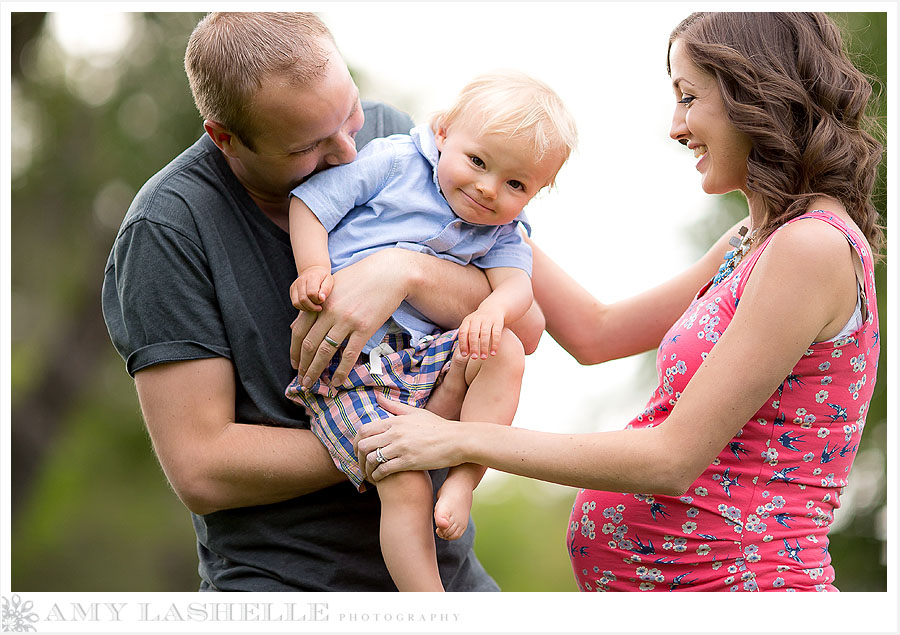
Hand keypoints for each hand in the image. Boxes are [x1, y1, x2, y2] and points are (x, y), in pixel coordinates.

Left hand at [290, 250, 408, 387]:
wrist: (389, 272)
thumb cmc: (361, 277)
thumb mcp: (332, 286)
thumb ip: (316, 305)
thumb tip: (298, 324)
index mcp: (319, 302)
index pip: (299, 331)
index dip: (294, 351)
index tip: (294, 363)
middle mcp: (329, 312)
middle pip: (309, 345)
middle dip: (303, 365)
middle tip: (301, 379)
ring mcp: (346, 321)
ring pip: (325, 352)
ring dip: (315, 370)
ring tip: (311, 383)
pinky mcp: (364, 328)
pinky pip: (349, 354)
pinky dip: (341, 371)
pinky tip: (336, 382)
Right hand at [290, 266, 333, 311]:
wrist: (313, 271)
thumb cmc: (323, 278)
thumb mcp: (329, 281)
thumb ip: (327, 289)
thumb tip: (321, 299)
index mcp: (311, 277)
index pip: (312, 293)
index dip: (317, 300)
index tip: (322, 301)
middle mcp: (301, 280)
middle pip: (303, 299)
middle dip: (312, 307)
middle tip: (319, 307)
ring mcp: (295, 285)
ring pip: (297, 302)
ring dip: (307, 308)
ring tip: (314, 307)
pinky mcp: (292, 289)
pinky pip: (294, 303)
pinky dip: (301, 307)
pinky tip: (309, 306)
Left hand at [354, 395, 462, 481]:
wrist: (458, 441)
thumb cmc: (438, 426)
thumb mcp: (416, 413)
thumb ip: (395, 407)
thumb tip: (378, 397)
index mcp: (395, 421)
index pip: (365, 429)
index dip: (357, 442)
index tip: (358, 450)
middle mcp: (395, 433)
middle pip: (364, 444)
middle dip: (358, 457)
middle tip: (360, 464)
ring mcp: (401, 447)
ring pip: (371, 459)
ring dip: (367, 468)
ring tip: (369, 473)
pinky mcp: (409, 462)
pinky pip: (384, 470)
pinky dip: (377, 476)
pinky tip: (379, 479)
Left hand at [457, 306, 504, 358]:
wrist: (493, 307)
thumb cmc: (479, 322)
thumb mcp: (469, 325)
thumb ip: (464, 335)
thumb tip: (458, 347)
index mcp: (468, 320)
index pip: (463, 332)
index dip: (463, 343)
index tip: (464, 355)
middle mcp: (477, 319)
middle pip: (473, 333)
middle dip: (473, 346)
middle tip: (474, 357)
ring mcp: (488, 319)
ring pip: (485, 334)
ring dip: (484, 347)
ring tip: (483, 357)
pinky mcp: (498, 321)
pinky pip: (496, 334)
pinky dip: (495, 344)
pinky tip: (493, 353)